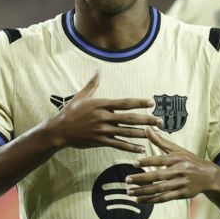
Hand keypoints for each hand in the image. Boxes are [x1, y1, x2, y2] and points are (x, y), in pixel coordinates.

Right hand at [48, 70, 162, 153]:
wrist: (59, 130)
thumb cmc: (70, 112)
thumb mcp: (81, 96)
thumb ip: (92, 84)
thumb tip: (97, 69)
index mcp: (101, 104)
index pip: (124, 103)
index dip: (138, 102)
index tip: (151, 103)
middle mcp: (104, 117)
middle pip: (129, 118)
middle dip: (146, 119)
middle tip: (160, 121)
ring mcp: (102, 130)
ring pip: (126, 132)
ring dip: (142, 133)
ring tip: (156, 134)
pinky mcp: (100, 141)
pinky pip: (118, 144)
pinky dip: (131, 147)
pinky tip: (142, 149)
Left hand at [125, 127, 217, 204]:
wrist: (208, 176)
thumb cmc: (189, 160)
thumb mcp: (176, 149)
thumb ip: (159, 141)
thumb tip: (146, 128)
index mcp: (177, 159)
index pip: (160, 160)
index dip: (147, 161)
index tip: (134, 163)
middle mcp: (180, 171)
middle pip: (158, 176)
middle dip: (142, 178)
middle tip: (127, 179)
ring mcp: (181, 184)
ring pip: (160, 188)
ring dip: (144, 191)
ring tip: (129, 192)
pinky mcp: (181, 194)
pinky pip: (164, 198)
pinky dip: (151, 200)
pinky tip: (139, 200)